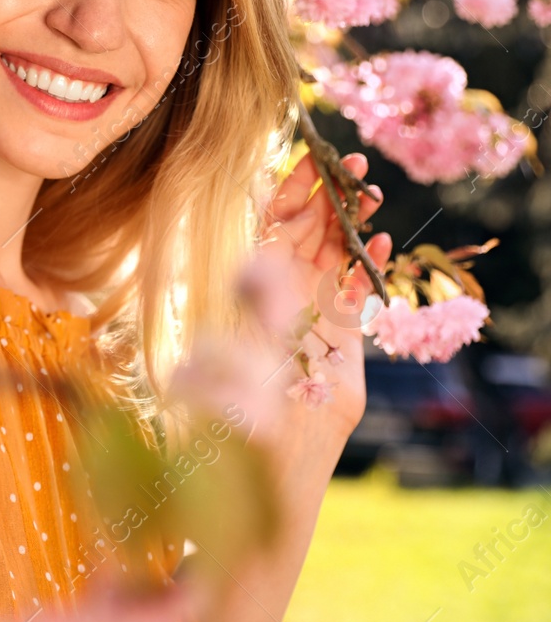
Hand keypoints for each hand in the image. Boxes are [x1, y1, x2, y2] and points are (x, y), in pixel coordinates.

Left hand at [256, 150, 393, 436]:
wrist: (273, 462)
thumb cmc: (239, 415)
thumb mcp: (244, 353)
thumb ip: (259, 315)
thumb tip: (260, 262)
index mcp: (249, 284)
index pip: (269, 224)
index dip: (290, 190)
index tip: (312, 160)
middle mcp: (279, 292)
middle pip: (305, 230)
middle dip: (328, 195)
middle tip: (355, 163)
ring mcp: (311, 311)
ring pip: (333, 253)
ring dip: (353, 222)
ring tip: (374, 194)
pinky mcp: (340, 337)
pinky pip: (355, 290)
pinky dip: (369, 266)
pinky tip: (383, 244)